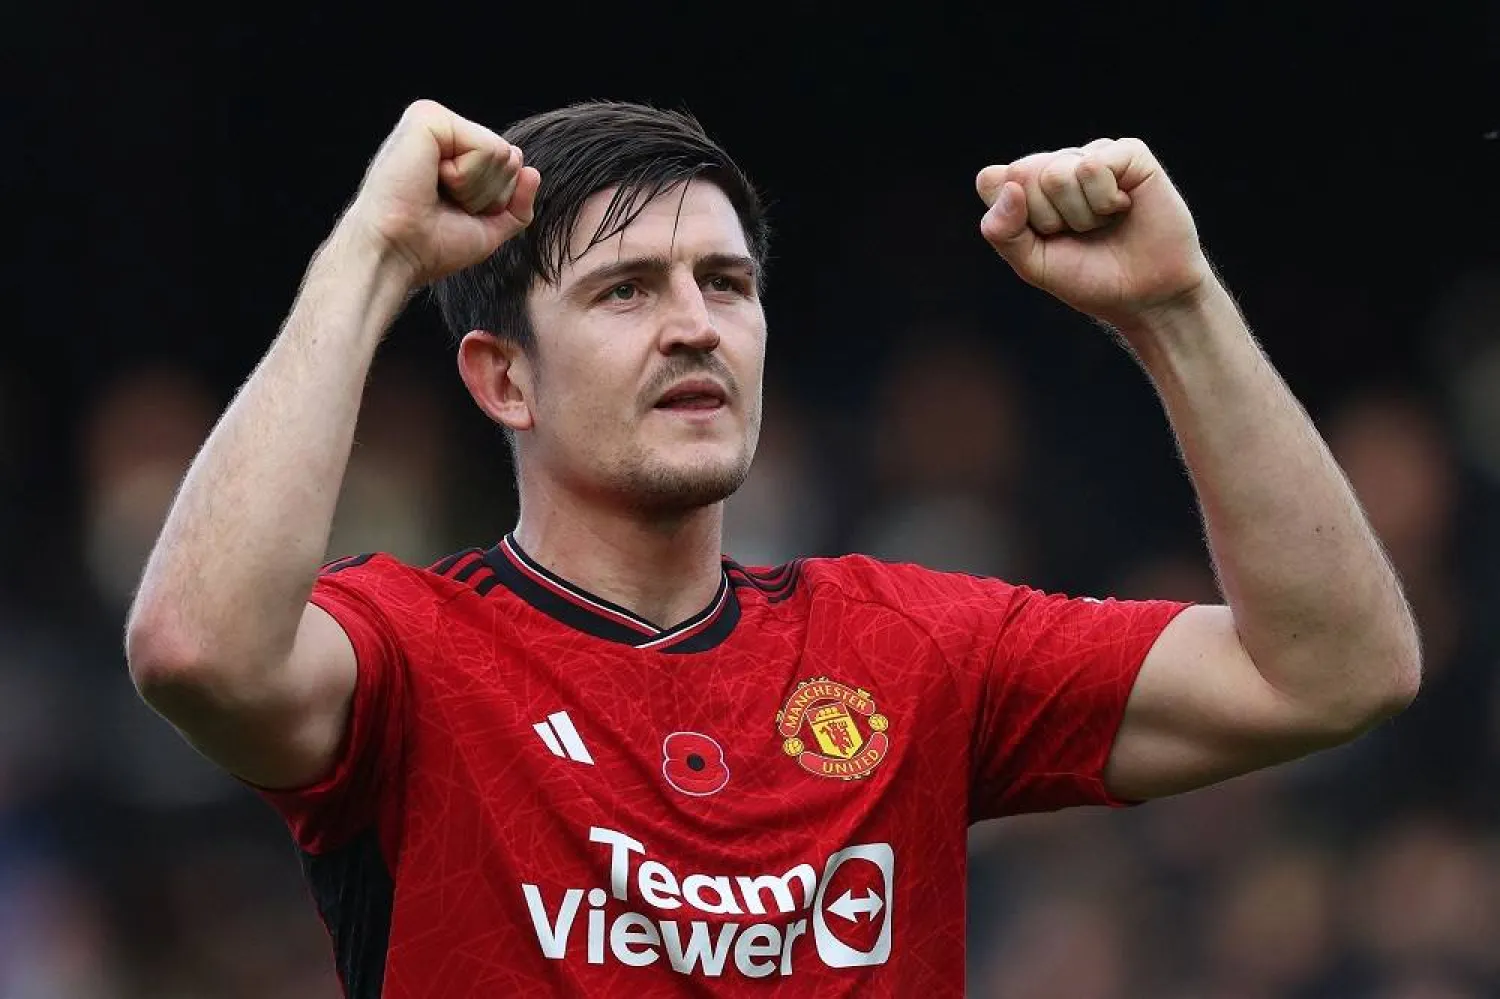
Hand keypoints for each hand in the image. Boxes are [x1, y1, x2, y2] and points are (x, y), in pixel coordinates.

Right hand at [340, 100, 540, 287]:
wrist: (397, 255)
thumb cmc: (430, 246)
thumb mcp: (487, 229)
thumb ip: (516, 204)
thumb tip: (533, 171)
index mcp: (451, 152)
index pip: (509, 166)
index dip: (494, 201)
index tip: (454, 212)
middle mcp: (442, 131)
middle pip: (509, 158)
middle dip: (488, 194)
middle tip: (444, 205)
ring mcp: (434, 120)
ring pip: (501, 153)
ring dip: (475, 189)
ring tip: (435, 194)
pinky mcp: (428, 117)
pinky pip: (486, 147)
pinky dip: (467, 177)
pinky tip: (433, 180)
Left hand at [976, 139, 1214, 327]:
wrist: (1146, 295)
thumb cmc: (1089, 277)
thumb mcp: (1032, 264)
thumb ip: (1002, 230)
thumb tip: (1002, 179)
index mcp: (1028, 187)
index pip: (991, 180)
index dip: (1014, 218)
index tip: (1043, 239)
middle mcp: (1058, 165)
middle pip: (1023, 173)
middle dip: (1048, 218)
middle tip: (1078, 234)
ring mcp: (1092, 156)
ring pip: (1057, 172)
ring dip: (1080, 214)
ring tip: (1103, 224)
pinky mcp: (1128, 153)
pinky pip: (1093, 165)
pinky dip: (1104, 199)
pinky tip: (1123, 207)